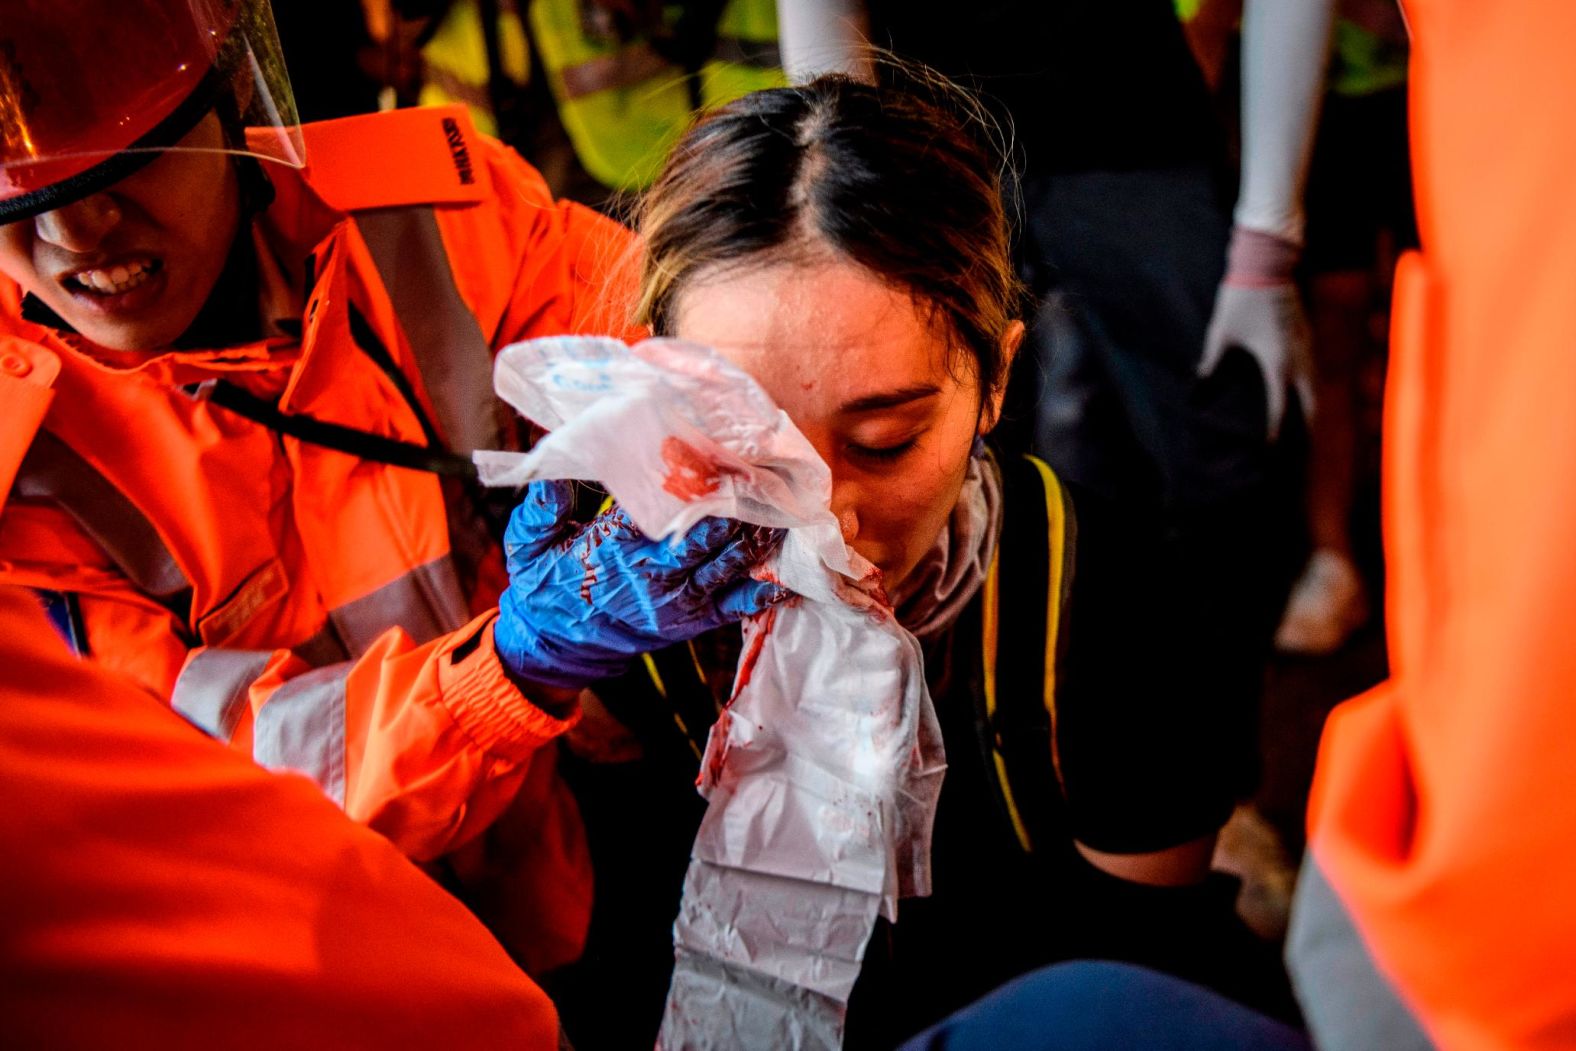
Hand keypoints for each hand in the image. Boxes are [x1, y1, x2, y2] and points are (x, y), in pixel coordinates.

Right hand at [495, 480, 786, 688]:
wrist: (557, 647)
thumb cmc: (545, 585)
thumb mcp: (528, 542)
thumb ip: (543, 505)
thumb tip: (557, 463)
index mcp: (613, 551)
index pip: (656, 508)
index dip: (689, 478)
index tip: (710, 447)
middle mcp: (652, 577)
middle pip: (705, 533)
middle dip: (734, 498)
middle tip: (760, 464)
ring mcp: (677, 601)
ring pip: (728, 563)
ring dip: (757, 532)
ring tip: (783, 497)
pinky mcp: (693, 621)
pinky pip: (736, 605)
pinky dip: (765, 587)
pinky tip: (792, 567)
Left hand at [1199, 226, 1314, 441]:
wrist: (1268, 262)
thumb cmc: (1241, 297)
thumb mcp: (1221, 335)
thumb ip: (1211, 366)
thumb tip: (1197, 390)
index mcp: (1278, 364)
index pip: (1281, 410)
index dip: (1276, 435)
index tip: (1270, 454)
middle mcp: (1300, 359)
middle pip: (1311, 406)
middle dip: (1306, 432)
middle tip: (1298, 456)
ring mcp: (1309, 347)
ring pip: (1316, 389)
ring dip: (1311, 412)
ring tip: (1303, 435)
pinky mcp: (1308, 337)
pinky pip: (1314, 373)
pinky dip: (1310, 391)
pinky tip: (1300, 399)